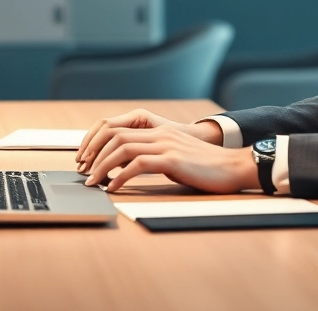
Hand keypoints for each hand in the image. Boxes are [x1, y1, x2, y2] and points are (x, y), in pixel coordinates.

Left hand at [76, 109, 220, 174]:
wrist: (234, 167)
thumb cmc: (206, 168)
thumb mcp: (174, 157)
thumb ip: (152, 158)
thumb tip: (125, 169)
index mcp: (158, 132)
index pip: (117, 129)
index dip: (97, 143)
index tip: (86, 160)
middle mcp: (160, 134)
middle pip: (114, 136)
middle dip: (93, 154)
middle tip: (83, 172)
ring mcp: (166, 145)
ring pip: (122, 148)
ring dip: (102, 166)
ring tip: (93, 181)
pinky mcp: (173, 160)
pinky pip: (138, 165)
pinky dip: (121, 177)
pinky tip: (114, 187)